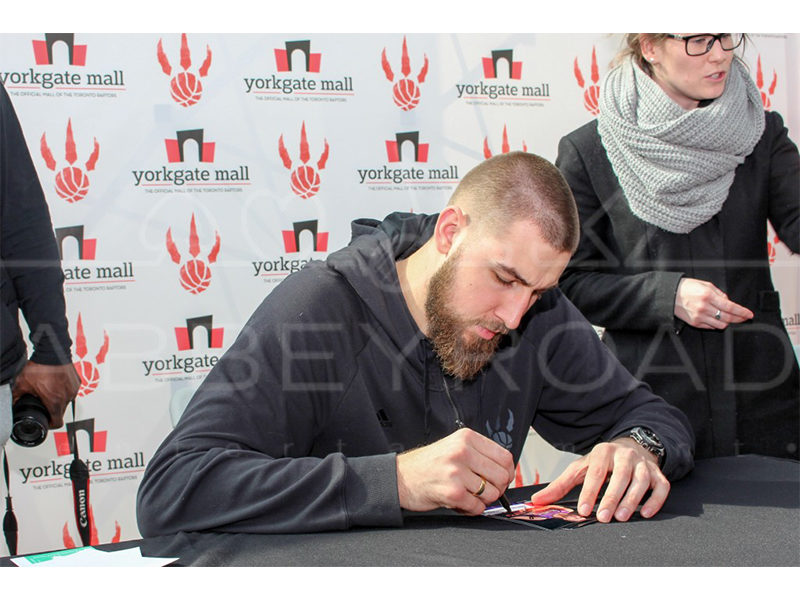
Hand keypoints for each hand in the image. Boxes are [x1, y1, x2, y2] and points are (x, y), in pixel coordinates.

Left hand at [12, 361, 80, 428]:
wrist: (52, 352)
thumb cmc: (41, 366)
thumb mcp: (23, 384)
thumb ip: (17, 397)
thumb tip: (13, 403)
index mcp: (55, 401)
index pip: (57, 422)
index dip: (50, 425)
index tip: (46, 421)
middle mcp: (67, 397)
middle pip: (61, 411)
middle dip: (52, 409)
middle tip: (43, 402)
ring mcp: (73, 389)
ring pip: (66, 401)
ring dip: (59, 399)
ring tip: (49, 390)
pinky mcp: (77, 381)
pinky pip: (70, 391)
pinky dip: (64, 390)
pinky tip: (56, 383)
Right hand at [396, 428, 514, 514]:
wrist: (400, 477)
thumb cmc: (428, 464)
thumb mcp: (454, 447)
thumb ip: (479, 454)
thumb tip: (506, 471)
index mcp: (466, 438)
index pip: (505, 457)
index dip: (507, 473)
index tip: (502, 479)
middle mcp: (462, 451)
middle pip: (502, 476)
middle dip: (497, 489)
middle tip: (484, 491)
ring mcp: (456, 471)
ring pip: (491, 493)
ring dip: (482, 500)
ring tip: (467, 495)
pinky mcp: (452, 492)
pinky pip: (477, 507)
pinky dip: (471, 509)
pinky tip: (460, 503)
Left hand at [529, 438, 669, 522]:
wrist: (631, 448)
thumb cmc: (602, 463)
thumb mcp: (580, 468)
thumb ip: (560, 485)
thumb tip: (537, 500)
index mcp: (603, 452)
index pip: (596, 472)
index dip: (589, 491)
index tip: (583, 509)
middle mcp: (625, 455)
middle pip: (620, 476)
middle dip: (611, 498)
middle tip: (603, 517)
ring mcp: (643, 464)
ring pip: (640, 481)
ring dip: (632, 500)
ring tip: (622, 517)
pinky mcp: (658, 474)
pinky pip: (661, 486)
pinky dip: (655, 500)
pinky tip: (645, 512)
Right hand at [674, 277, 752, 328]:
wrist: (670, 294)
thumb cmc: (686, 287)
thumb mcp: (705, 284)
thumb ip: (719, 293)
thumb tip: (729, 302)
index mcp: (707, 296)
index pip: (730, 306)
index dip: (742, 312)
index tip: (749, 314)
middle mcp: (704, 307)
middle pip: (727, 317)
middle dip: (739, 319)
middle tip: (744, 318)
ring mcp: (699, 316)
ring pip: (721, 324)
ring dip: (728, 322)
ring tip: (730, 319)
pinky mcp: (694, 323)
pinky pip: (711, 327)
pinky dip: (717, 324)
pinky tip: (717, 319)